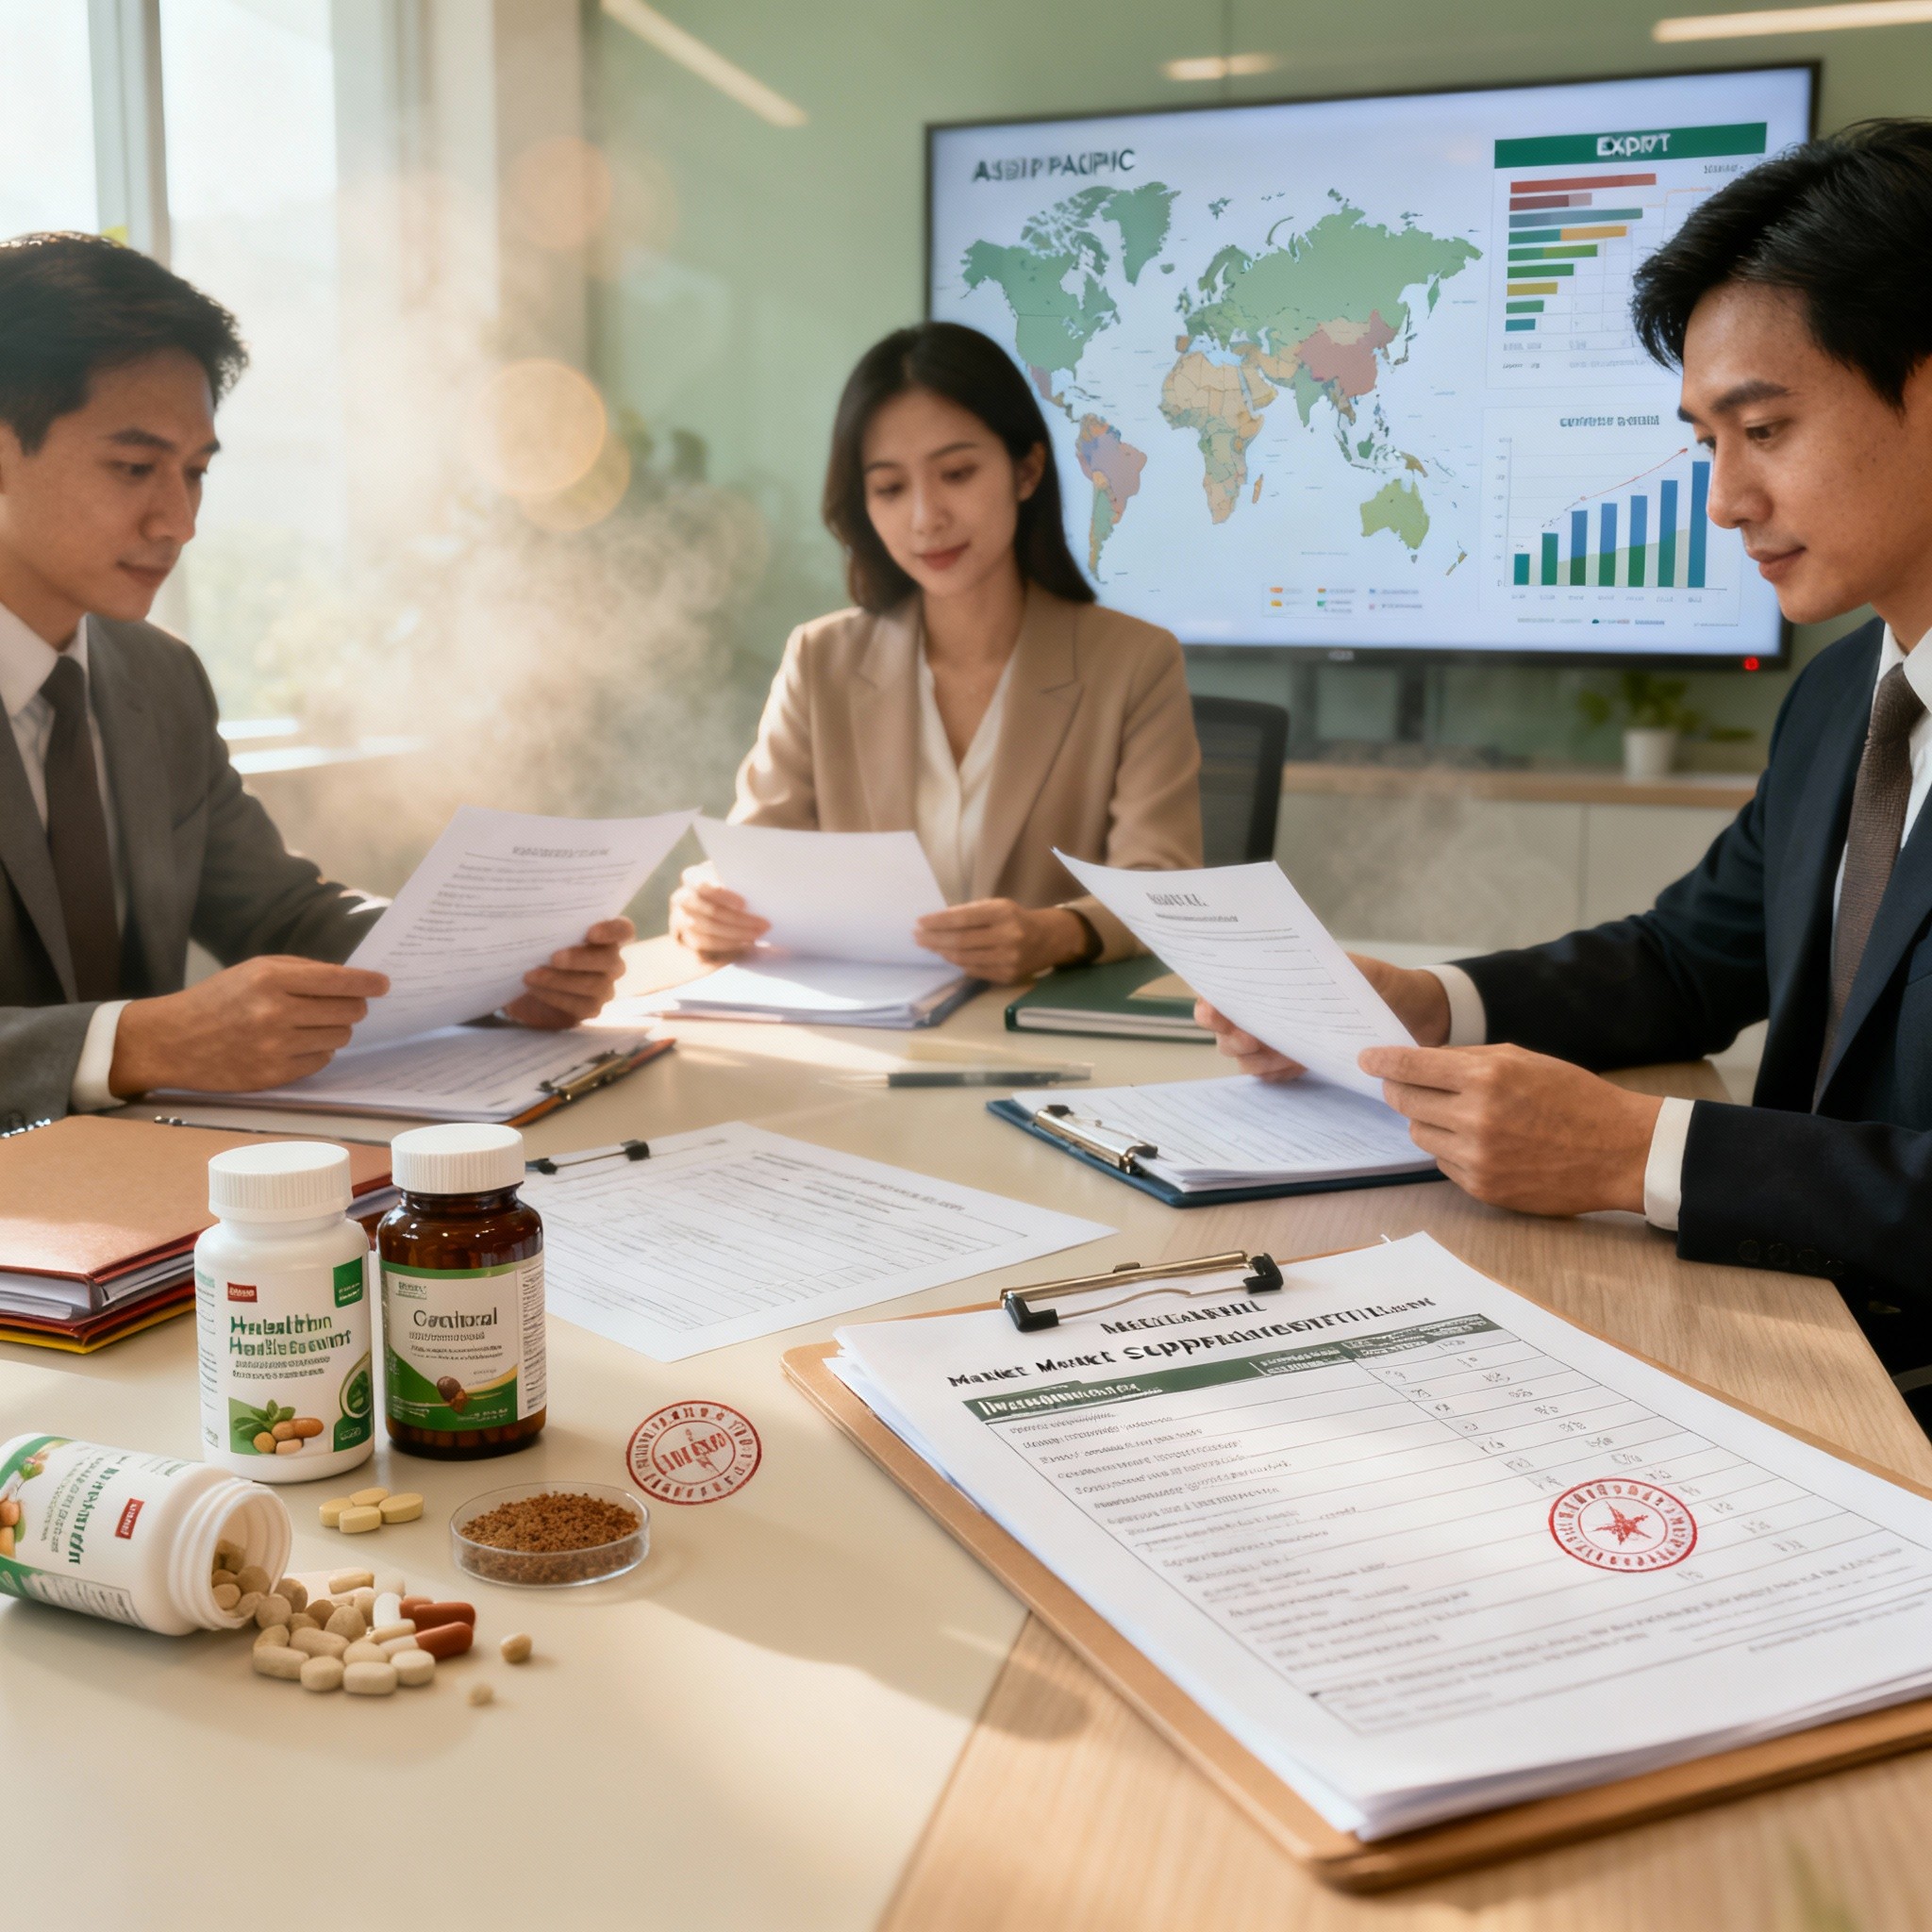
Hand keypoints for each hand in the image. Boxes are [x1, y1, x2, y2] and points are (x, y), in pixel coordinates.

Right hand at [109, 956, 390, 1096]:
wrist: (171, 1040)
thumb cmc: (217, 999)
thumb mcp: (254, 970)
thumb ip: (302, 971)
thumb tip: (351, 979)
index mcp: (271, 979)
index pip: (339, 980)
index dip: (368, 983)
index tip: (382, 984)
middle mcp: (275, 1012)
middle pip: (348, 1011)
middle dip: (354, 1007)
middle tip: (347, 1005)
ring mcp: (275, 1047)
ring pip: (339, 1038)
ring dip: (335, 1029)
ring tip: (312, 1024)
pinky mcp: (274, 1075)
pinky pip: (321, 1061)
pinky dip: (318, 1051)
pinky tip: (297, 1043)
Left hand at [502, 917, 635, 1029]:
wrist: (527, 980)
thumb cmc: (539, 948)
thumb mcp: (543, 933)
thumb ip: (549, 925)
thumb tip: (534, 921)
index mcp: (606, 936)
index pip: (623, 930)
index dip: (612, 931)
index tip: (590, 933)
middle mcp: (612, 962)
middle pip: (610, 960)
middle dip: (580, 959)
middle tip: (553, 957)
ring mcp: (605, 987)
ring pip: (595, 985)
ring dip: (560, 980)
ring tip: (531, 975)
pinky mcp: (592, 1008)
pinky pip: (581, 1005)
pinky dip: (555, 996)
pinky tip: (534, 989)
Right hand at [669, 864, 767, 961]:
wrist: (706, 903)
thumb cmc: (725, 886)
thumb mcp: (728, 876)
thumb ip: (735, 879)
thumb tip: (758, 885)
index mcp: (692, 877)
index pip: (703, 884)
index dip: (723, 895)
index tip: (744, 904)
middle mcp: (682, 897)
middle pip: (711, 911)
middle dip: (740, 920)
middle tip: (763, 924)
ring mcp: (681, 919)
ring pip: (710, 929)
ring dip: (737, 933)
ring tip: (758, 934)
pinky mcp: (686, 937)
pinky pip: (707, 943)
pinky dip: (729, 943)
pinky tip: (745, 941)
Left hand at [914, 900, 1086, 982]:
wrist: (1049, 939)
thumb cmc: (1016, 919)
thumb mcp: (997, 907)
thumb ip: (970, 913)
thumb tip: (937, 923)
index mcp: (1003, 913)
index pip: (963, 918)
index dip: (938, 922)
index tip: (920, 922)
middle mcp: (1007, 936)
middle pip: (960, 941)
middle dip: (934, 939)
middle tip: (917, 937)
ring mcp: (1008, 959)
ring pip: (964, 958)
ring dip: (942, 952)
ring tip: (929, 946)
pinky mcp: (1007, 976)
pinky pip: (974, 970)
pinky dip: (958, 963)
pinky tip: (947, 956)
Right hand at [1195, 952, 1453, 1081]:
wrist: (1415, 1015)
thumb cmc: (1382, 985)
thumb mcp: (1358, 971)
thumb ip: (1330, 968)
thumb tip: (1296, 970)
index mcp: (1274, 982)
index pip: (1225, 991)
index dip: (1212, 1003)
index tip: (1216, 1012)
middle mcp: (1270, 1012)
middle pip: (1227, 1031)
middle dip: (1231, 1037)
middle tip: (1251, 1039)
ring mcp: (1281, 1040)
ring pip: (1246, 1058)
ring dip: (1256, 1059)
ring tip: (1284, 1057)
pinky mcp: (1298, 1064)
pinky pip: (1272, 1076)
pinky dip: (1277, 1075)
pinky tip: (1295, 1069)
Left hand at [1359, 1043, 1661, 1215]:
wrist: (1619, 1150)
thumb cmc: (1573, 1098)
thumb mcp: (1523, 1059)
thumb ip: (1468, 1060)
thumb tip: (1421, 1061)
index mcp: (1486, 1076)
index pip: (1411, 1066)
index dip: (1382, 1061)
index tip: (1366, 1059)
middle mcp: (1475, 1117)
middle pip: (1404, 1101)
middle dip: (1400, 1089)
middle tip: (1405, 1084)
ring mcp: (1477, 1156)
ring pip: (1419, 1133)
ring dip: (1428, 1121)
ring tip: (1460, 1114)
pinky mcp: (1482, 1187)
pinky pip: (1441, 1162)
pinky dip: (1450, 1149)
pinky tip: (1479, 1142)